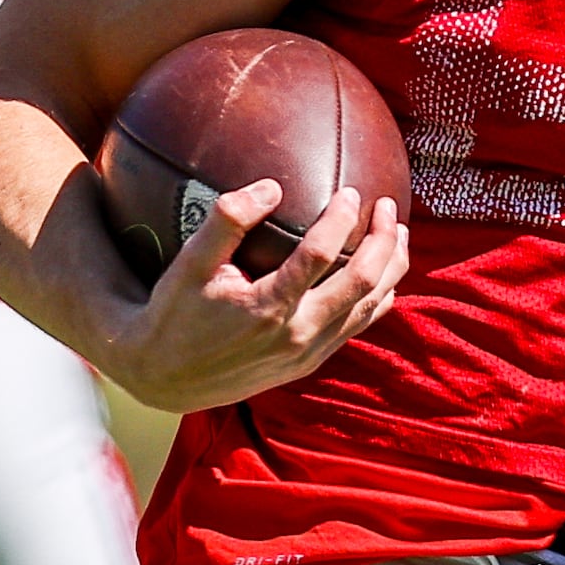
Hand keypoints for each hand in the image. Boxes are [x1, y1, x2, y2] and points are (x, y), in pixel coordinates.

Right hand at [93, 181, 405, 413]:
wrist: (167, 378)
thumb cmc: (175, 313)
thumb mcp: (189, 263)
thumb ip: (227, 221)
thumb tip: (271, 186)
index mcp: (267, 308)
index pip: (319, 256)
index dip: (341, 220)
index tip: (350, 192)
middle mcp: (296, 334)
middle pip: (362, 284)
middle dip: (382, 240)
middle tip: (386, 205)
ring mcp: (307, 352)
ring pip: (369, 308)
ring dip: (390, 268)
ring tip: (397, 232)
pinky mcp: (309, 362)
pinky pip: (357, 327)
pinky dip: (378, 297)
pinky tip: (382, 274)